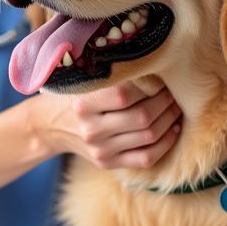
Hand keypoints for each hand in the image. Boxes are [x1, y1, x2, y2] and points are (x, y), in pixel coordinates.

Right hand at [31, 79, 181, 169]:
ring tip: (176, 107)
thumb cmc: (74, 94)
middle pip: (142, 116)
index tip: (159, 77)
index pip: (125, 94)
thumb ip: (111, 74)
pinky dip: (166, 142)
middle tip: (173, 91)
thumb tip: (152, 62)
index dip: (149, 85)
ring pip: (149, 136)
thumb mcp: (84, 80)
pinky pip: (147, 157)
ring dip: (170, 119)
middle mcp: (90, 129)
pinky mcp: (108, 164)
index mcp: (82, 104)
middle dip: (165, 102)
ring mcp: (100, 150)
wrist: (50, 125)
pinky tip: (173, 129)